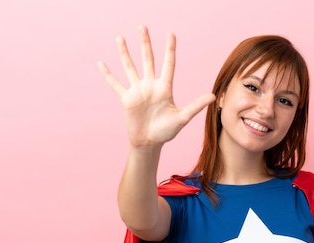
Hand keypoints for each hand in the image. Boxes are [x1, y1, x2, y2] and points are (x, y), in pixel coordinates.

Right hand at [98, 25, 214, 148]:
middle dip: (145, 43)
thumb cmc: (167, 132)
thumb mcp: (182, 118)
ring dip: (124, 53)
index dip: (169, 50)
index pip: (168, 64)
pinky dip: (108, 74)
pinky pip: (115, 84)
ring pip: (130, 67)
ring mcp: (138, 91)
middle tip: (142, 27)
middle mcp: (150, 86)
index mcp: (165, 88)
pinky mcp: (126, 99)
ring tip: (120, 38)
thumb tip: (213, 96)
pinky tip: (101, 63)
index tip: (171, 34)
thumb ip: (196, 106)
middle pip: (147, 60)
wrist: (149, 143)